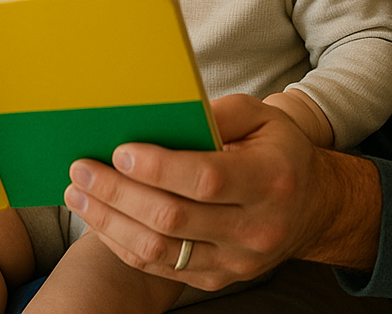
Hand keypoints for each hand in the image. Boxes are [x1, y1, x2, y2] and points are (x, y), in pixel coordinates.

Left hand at [64, 94, 381, 290]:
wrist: (313, 208)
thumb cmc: (278, 150)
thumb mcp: (262, 116)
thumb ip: (220, 112)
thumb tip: (165, 113)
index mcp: (270, 180)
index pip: (205, 179)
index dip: (158, 168)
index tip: (119, 152)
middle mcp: (255, 228)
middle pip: (173, 218)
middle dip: (118, 193)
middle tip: (81, 169)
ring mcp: (236, 261)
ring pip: (161, 251)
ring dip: (110, 222)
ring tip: (78, 195)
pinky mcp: (218, 279)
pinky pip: (161, 269)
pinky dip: (124, 244)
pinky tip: (100, 221)